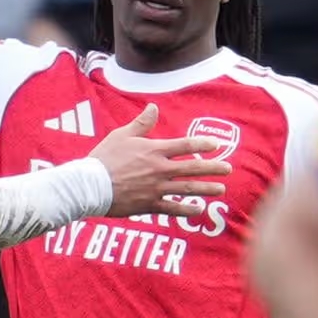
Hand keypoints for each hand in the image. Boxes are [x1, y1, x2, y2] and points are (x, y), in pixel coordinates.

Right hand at [90, 103, 230, 218]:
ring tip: (221, 189)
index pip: (185, 145)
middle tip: (228, 169)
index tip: (215, 145)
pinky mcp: (149, 205)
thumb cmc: (103, 158)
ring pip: (188, 189)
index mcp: (153, 150)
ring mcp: (156, 189)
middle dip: (213, 168)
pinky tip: (199, 209)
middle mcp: (159, 169)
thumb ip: (141, 123)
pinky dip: (188, 210)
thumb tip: (153, 107)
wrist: (89, 185)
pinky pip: (173, 208)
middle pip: (193, 167)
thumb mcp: (121, 135)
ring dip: (207, 189)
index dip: (202, 144)